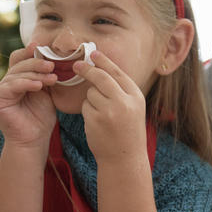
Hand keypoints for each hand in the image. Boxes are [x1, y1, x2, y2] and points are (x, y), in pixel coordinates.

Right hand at [0, 43, 56, 146]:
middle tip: (52, 65)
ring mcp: (0, 90)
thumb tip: (53, 58)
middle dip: (36, 63)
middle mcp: (7, 83)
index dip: (30, 52)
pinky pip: (11, 86)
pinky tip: (39, 86)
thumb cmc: (41, 118)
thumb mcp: (46, 93)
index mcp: (17, 79)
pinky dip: (26, 84)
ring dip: (35, 74)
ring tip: (52, 78)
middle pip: (18, 64)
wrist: (34, 140)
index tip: (44, 48)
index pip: (20, 59)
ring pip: (16, 74)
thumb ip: (45, 77)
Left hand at [74, 50, 146, 164]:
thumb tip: (102, 68)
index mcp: (136, 96)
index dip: (104, 61)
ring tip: (102, 115)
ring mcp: (109, 111)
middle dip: (87, 69)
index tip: (93, 53)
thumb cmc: (127, 131)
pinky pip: (85, 106)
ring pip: (90, 93)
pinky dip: (87, 111)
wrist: (124, 158)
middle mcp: (124, 102)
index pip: (117, 72)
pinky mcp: (95, 120)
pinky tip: (97, 124)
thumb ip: (121, 90)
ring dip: (91, 99)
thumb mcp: (133, 108)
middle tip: (76, 65)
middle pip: (100, 77)